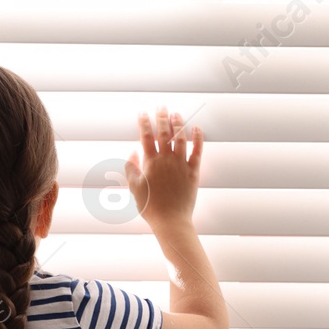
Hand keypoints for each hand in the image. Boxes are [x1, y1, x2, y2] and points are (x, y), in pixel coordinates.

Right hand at [125, 107, 201, 225]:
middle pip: (163, 133)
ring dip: (178, 124)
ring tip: (176, 113)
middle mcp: (166, 160)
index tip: (143, 112)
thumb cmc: (150, 207)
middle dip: (162, 117)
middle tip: (161, 106)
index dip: (144, 123)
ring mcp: (181, 165)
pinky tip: (197, 128)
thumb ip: (131, 168)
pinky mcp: (193, 172)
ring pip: (180, 138)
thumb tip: (132, 151)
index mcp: (150, 163)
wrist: (171, 221)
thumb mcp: (134, 188)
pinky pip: (197, 152)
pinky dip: (198, 138)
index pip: (146, 136)